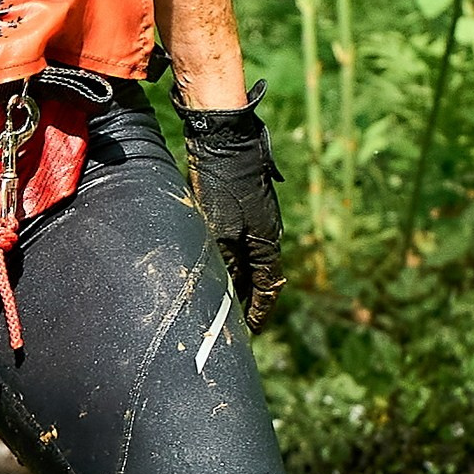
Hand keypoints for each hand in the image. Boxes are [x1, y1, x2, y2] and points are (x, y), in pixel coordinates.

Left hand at [176, 81, 284, 330]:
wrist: (224, 141)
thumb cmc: (224, 187)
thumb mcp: (219, 232)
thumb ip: (221, 263)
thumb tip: (220, 292)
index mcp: (267, 243)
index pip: (268, 287)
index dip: (259, 312)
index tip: (250, 332)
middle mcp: (264, 234)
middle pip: (255, 277)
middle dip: (242, 302)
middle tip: (226, 323)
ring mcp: (252, 221)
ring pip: (242, 261)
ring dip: (230, 283)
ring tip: (212, 303)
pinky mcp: (238, 209)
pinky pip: (232, 246)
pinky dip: (221, 262)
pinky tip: (204, 268)